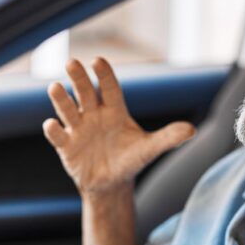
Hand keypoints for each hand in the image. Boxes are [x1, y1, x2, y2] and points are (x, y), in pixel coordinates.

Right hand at [43, 58, 195, 193]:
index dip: (104, 75)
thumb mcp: (149, 148)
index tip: (97, 60)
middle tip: (71, 63)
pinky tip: (52, 124)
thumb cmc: (130, 160)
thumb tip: (192, 130)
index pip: (109, 88)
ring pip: (67, 109)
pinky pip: (58, 135)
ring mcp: (78, 129)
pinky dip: (53, 129)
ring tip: (55, 87)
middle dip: (78, 79)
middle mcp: (94, 115)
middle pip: (85, 92)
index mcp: (114, 110)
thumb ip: (168, 137)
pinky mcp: (66, 146)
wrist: (111, 184)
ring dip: (61, 99)